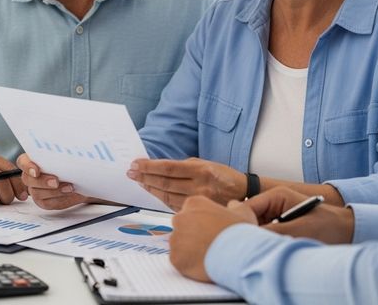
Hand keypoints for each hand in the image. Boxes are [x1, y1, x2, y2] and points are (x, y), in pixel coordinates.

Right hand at [16, 153, 91, 209]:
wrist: (83, 178)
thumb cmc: (73, 164)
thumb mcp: (68, 156)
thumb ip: (61, 155)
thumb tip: (64, 152)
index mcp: (34, 160)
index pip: (23, 161)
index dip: (27, 166)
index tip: (36, 171)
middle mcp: (32, 176)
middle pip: (27, 179)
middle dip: (42, 181)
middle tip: (55, 181)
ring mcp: (36, 189)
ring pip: (37, 193)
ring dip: (54, 191)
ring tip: (69, 187)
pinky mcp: (44, 201)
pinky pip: (47, 203)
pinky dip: (59, 198)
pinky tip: (68, 193)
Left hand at [127, 157, 245, 210]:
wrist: (245, 195)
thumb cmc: (225, 177)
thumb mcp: (208, 164)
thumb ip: (185, 166)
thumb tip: (160, 167)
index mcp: (202, 170)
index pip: (169, 168)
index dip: (150, 167)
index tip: (136, 164)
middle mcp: (200, 186)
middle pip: (165, 183)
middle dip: (145, 177)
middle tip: (131, 173)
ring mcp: (199, 202)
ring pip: (167, 197)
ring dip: (150, 189)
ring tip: (139, 182)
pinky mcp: (199, 214)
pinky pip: (175, 207)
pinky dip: (162, 200)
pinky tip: (154, 194)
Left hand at [169, 196, 256, 281]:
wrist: (240, 254)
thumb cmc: (241, 232)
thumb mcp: (243, 212)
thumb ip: (234, 206)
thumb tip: (233, 205)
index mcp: (194, 203)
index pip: (191, 211)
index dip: (202, 223)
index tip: (211, 231)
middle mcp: (180, 218)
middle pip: (182, 227)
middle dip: (192, 235)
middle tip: (209, 244)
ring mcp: (176, 239)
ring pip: (179, 245)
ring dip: (189, 250)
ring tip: (208, 256)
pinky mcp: (175, 258)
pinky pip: (179, 261)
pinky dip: (188, 265)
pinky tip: (203, 265)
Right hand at [244, 186, 354, 243]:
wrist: (347, 232)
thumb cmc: (329, 225)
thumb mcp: (299, 228)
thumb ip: (273, 231)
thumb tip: (249, 236)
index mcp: (276, 196)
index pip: (247, 206)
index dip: (242, 222)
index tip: (242, 239)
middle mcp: (273, 204)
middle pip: (248, 218)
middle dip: (250, 232)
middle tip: (256, 247)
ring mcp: (275, 216)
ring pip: (255, 228)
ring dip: (259, 239)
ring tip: (267, 248)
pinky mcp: (279, 227)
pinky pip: (264, 235)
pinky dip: (266, 243)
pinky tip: (272, 250)